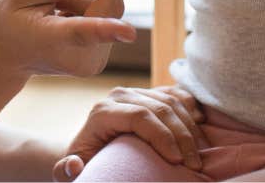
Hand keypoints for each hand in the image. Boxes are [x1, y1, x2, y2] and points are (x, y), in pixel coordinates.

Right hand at [0, 0, 134, 84]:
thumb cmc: (10, 19)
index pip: (82, 33)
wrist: (5, 58)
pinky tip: (63, 18)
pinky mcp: (99, 60)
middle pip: (110, 5)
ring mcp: (91, 63)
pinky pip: (108, 18)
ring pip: (109, 8)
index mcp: (53, 39)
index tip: (129, 32)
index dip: (108, 30)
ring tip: (54, 7)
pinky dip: (90, 10)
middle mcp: (76, 58)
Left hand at [52, 86, 208, 180]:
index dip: (162, 136)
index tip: (176, 161)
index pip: (140, 116)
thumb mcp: (69, 171)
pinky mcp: (149, 93)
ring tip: (198, 155)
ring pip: (171, 101)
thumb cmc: (83, 163)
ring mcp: (136, 92)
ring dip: (190, 127)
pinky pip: (176, 94)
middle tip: (194, 165)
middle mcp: (119, 95)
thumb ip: (65, 171)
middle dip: (182, 137)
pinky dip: (191, 107)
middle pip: (160, 108)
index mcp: (102, 111)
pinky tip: (199, 124)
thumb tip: (73, 163)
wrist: (88, 149)